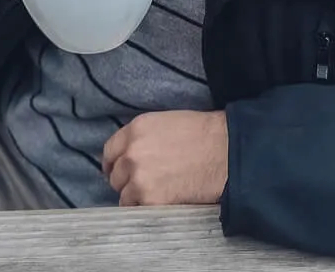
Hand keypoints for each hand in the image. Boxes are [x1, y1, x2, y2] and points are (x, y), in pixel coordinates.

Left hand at [102, 110, 227, 206]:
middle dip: (126, 181)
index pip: (110, 151)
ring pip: (124, 196)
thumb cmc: (202, 134)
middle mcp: (132, 153)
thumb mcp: (165, 123)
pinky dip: (146, 209)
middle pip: (116, 176)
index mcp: (136, 129)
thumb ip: (143, 137)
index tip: (117, 171)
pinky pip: (138, 210)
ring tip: (155, 195)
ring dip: (136, 197)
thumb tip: (131, 153)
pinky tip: (161, 202)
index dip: (113, 163)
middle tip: (142, 184)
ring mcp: (139, 178)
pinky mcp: (151, 200)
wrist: (224, 152)